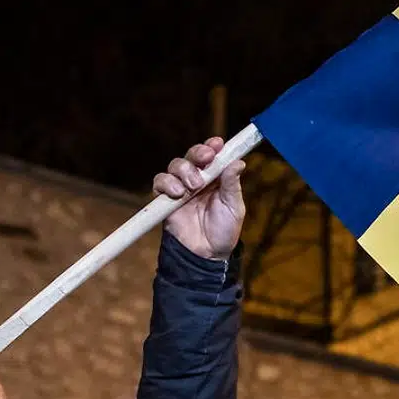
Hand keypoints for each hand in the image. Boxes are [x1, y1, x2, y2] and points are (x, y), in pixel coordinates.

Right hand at [154, 137, 244, 259]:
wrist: (206, 255)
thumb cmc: (224, 231)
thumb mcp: (234, 207)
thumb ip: (232, 184)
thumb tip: (238, 161)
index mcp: (216, 178)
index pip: (212, 155)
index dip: (212, 146)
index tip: (217, 144)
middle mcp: (197, 179)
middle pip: (192, 155)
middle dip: (197, 153)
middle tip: (206, 159)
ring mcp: (181, 188)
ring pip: (175, 165)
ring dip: (184, 170)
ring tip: (194, 187)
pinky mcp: (166, 200)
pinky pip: (160, 182)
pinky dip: (167, 182)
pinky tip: (178, 193)